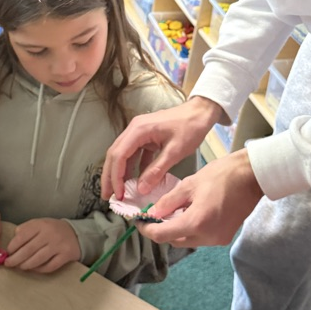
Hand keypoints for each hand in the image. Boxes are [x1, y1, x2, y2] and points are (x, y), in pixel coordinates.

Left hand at [5, 218, 80, 272]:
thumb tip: (12, 243)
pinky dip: (39, 269)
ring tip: (20, 267)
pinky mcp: (66, 255)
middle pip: (28, 249)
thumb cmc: (52, 230)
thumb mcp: (39, 224)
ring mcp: (59, 245)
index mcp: (41, 224)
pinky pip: (50, 266)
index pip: (22, 236)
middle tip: (8, 264)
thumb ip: (25, 229)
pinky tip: (34, 269)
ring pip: (38, 259)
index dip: (12, 246)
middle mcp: (50, 234)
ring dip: (26, 265)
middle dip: (15, 259)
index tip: (7, 253)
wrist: (75, 234)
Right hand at [102, 96, 222, 199]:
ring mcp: (139, 132)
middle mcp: (134, 129)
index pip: (119, 156)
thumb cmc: (190, 128)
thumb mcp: (175, 151)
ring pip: (122, 154)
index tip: (118, 194)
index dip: (115, 177)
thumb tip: (141, 190)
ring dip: (119, 173)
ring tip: (119, 192)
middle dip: (110, 176)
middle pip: (115, 154)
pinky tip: (136, 181)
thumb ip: (156, 170)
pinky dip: (133, 168)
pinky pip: (134, 153)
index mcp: (138, 130)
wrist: (201, 112)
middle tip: (109, 197)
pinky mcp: (146, 137)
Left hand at [137, 150, 263, 247]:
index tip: (139, 221)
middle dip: (161, 229)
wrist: (251, 177)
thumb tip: (153, 214)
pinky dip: (191, 229)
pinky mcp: (224, 238)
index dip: (146, 229)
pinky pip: (200, 238)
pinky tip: (190, 213)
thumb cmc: (222, 175)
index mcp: (196, 222)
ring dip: (176, 229)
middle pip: (174, 240)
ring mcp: (217, 239)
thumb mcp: (190, 184)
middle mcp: (206, 236)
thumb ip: (169, 202)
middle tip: (153, 214)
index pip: (162, 235)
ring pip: (187, 240)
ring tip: (172, 211)